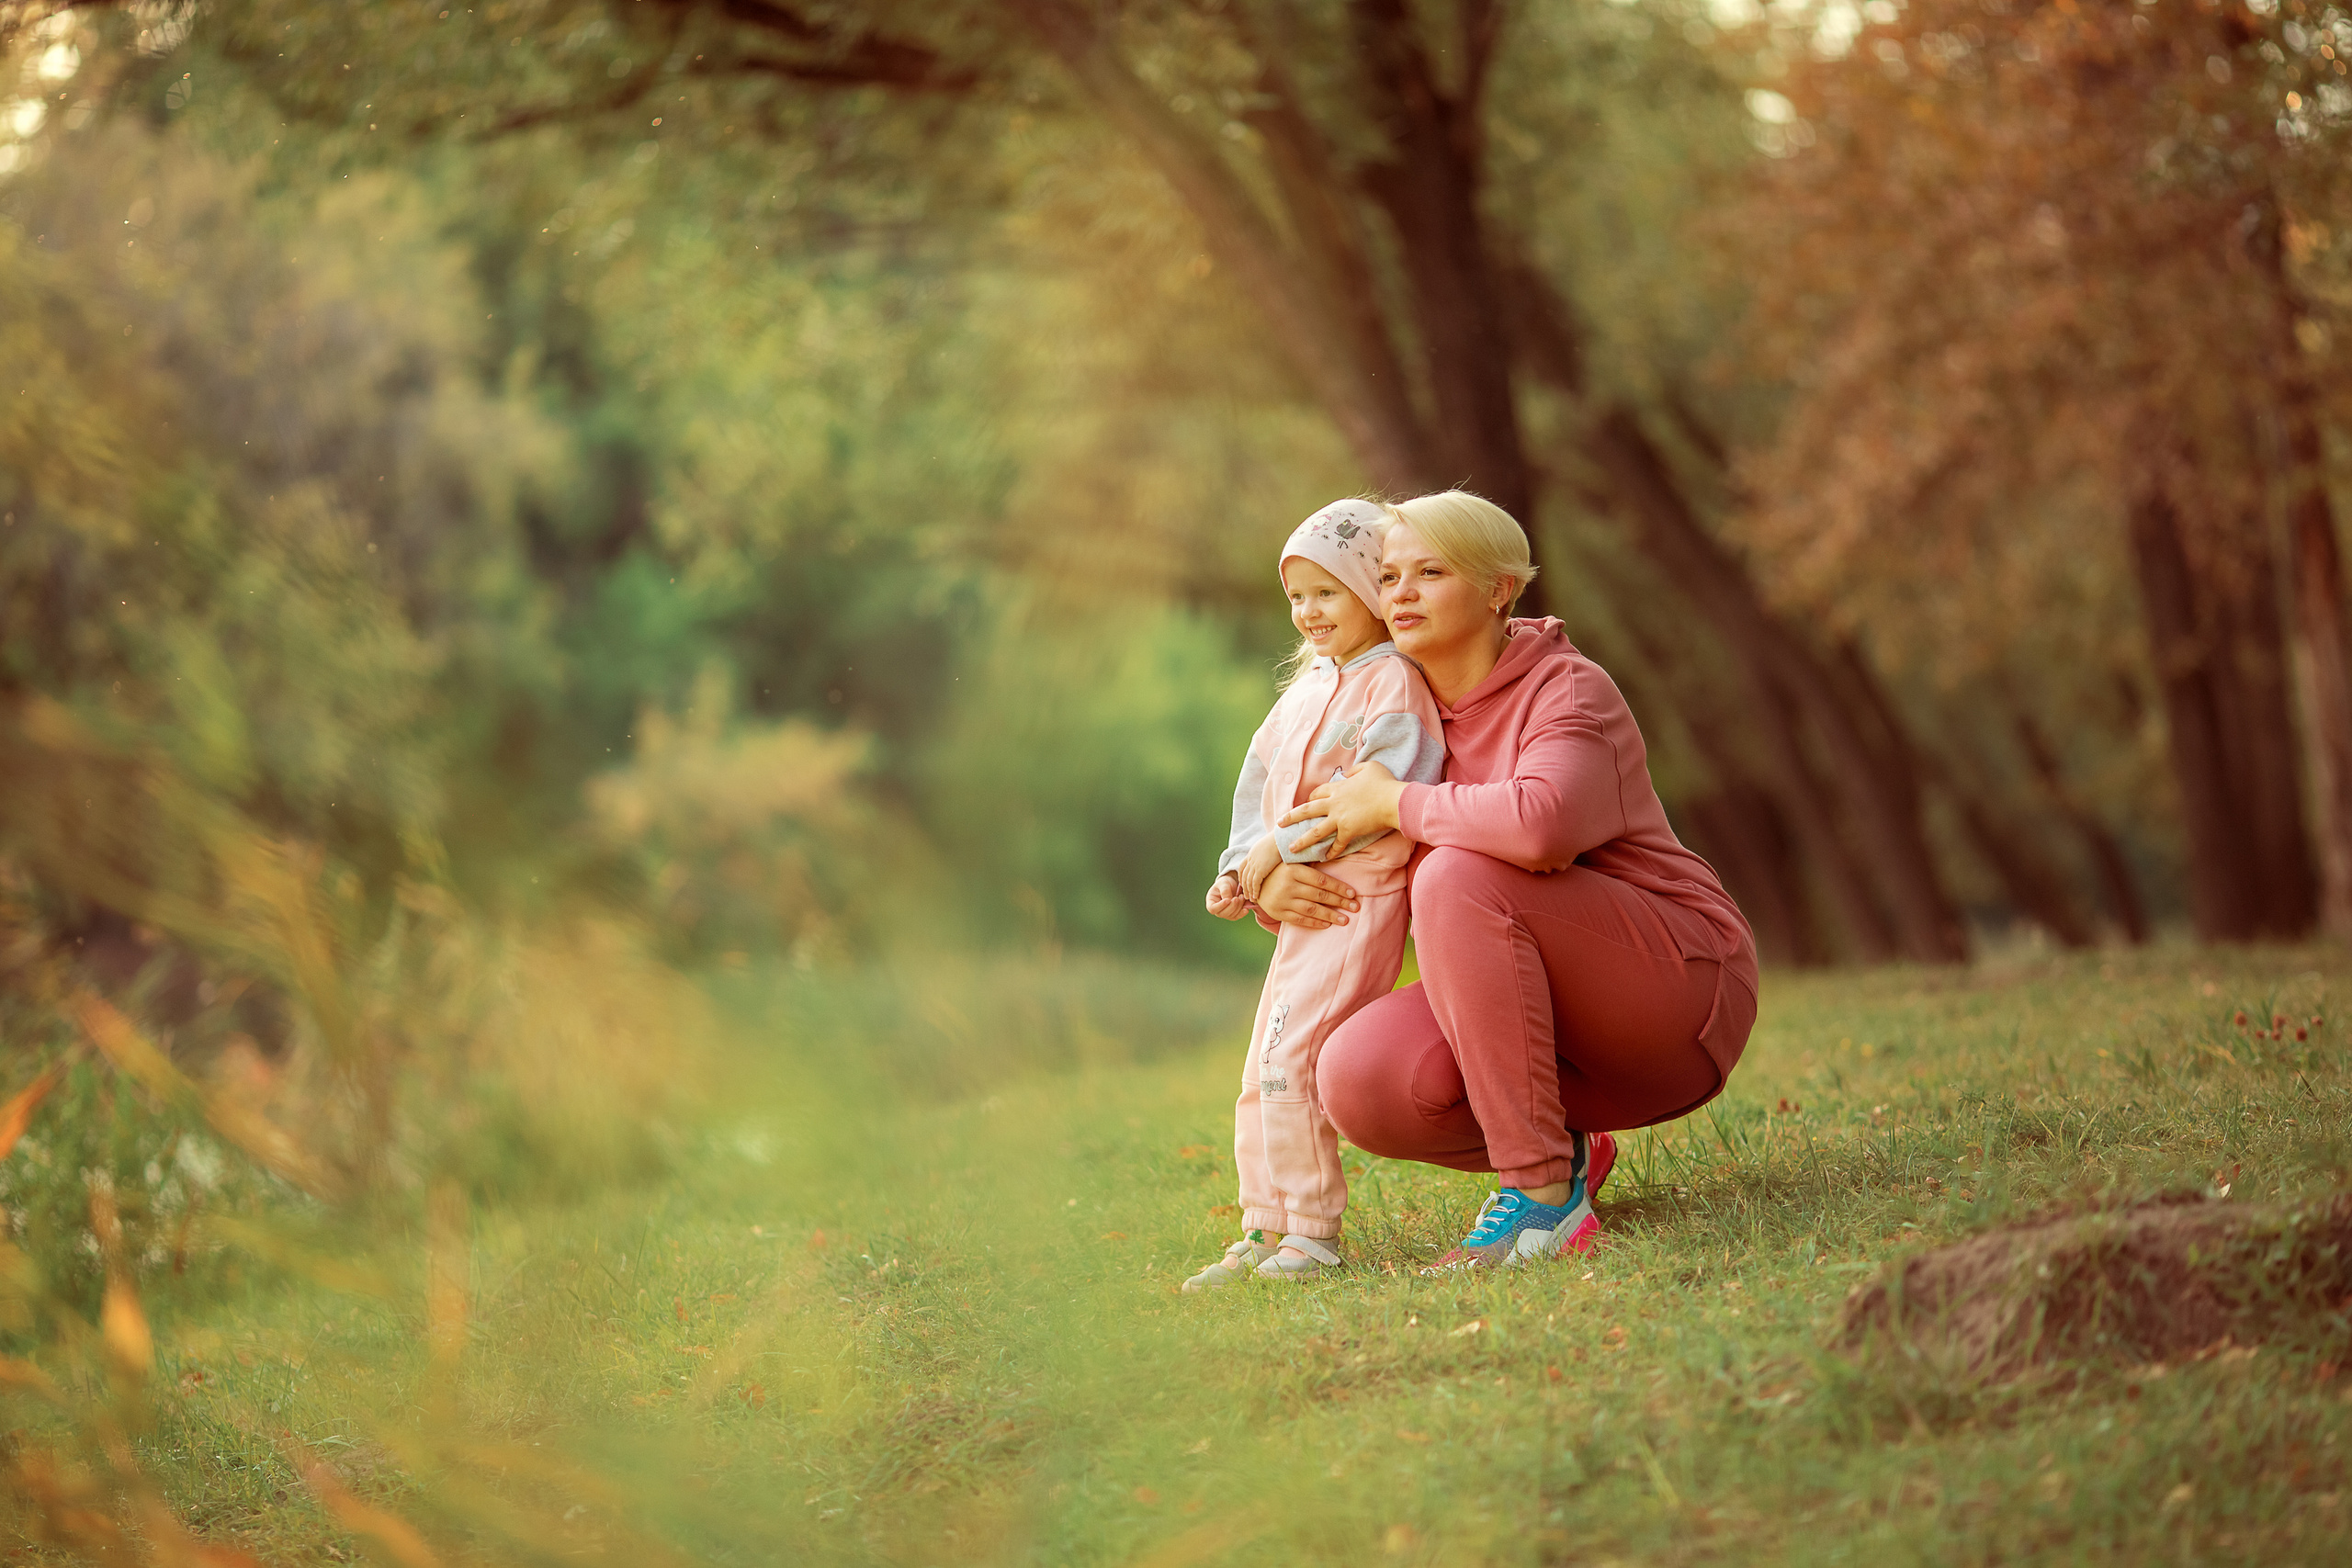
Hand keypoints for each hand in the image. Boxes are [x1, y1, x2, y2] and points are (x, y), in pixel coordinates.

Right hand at [1206, 872, 1249, 920]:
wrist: (1232, 885)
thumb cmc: (1225, 883)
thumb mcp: (1224, 883)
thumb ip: (1225, 891)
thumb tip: (1229, 900)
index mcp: (1211, 902)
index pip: (1212, 908)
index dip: (1220, 906)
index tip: (1227, 900)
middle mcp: (1217, 910)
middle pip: (1223, 914)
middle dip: (1232, 906)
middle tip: (1238, 897)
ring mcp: (1225, 913)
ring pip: (1231, 915)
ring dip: (1238, 907)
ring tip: (1242, 897)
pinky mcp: (1233, 914)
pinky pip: (1237, 916)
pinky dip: (1242, 913)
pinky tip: (1246, 909)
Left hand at [1237, 834, 1282, 902]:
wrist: (1282, 838)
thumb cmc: (1281, 840)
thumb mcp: (1271, 845)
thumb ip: (1269, 852)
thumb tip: (1274, 856)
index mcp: (1252, 852)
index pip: (1242, 867)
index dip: (1242, 876)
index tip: (1243, 883)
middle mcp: (1251, 859)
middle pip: (1243, 875)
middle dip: (1244, 886)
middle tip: (1246, 895)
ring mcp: (1255, 864)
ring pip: (1247, 881)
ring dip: (1248, 891)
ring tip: (1251, 899)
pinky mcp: (1260, 869)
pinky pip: (1254, 883)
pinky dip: (1254, 891)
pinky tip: (1256, 897)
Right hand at [1255, 862, 1359, 928]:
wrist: (1254, 883)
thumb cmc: (1279, 870)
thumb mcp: (1292, 862)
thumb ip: (1310, 862)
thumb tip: (1335, 857)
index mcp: (1293, 870)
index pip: (1321, 880)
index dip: (1338, 887)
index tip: (1352, 893)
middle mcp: (1287, 885)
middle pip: (1319, 896)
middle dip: (1340, 902)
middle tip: (1355, 907)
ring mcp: (1282, 900)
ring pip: (1311, 910)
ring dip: (1330, 916)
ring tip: (1345, 920)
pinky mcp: (1278, 913)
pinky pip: (1299, 920)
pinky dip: (1315, 923)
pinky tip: (1327, 924)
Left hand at [1278, 762, 1404, 858]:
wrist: (1394, 801)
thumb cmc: (1384, 783)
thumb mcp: (1369, 768)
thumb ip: (1355, 770)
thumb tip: (1348, 773)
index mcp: (1337, 788)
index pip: (1317, 793)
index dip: (1310, 799)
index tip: (1305, 804)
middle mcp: (1334, 803)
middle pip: (1307, 811)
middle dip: (1291, 818)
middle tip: (1279, 824)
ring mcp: (1340, 818)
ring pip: (1315, 831)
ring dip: (1302, 841)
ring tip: (1291, 849)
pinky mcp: (1349, 831)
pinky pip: (1337, 844)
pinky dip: (1331, 852)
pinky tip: (1324, 858)